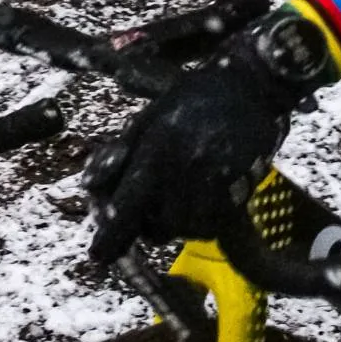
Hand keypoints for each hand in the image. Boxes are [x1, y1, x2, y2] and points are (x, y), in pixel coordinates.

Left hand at [85, 16, 326, 269]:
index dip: (111, 236)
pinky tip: (203, 200)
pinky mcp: (239, 189)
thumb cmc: (192, 98)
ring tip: (180, 199)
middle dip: (148, 225)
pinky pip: (213, 225)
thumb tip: (91, 187)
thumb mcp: (147, 118)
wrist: (249, 85)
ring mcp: (213, 182)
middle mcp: (182, 171)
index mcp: (154, 151)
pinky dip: (203, 222)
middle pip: (156, 227)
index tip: (98, 256)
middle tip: (151, 209)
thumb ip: (119, 155)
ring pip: (185, 230)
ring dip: (177, 224)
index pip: (125, 206)